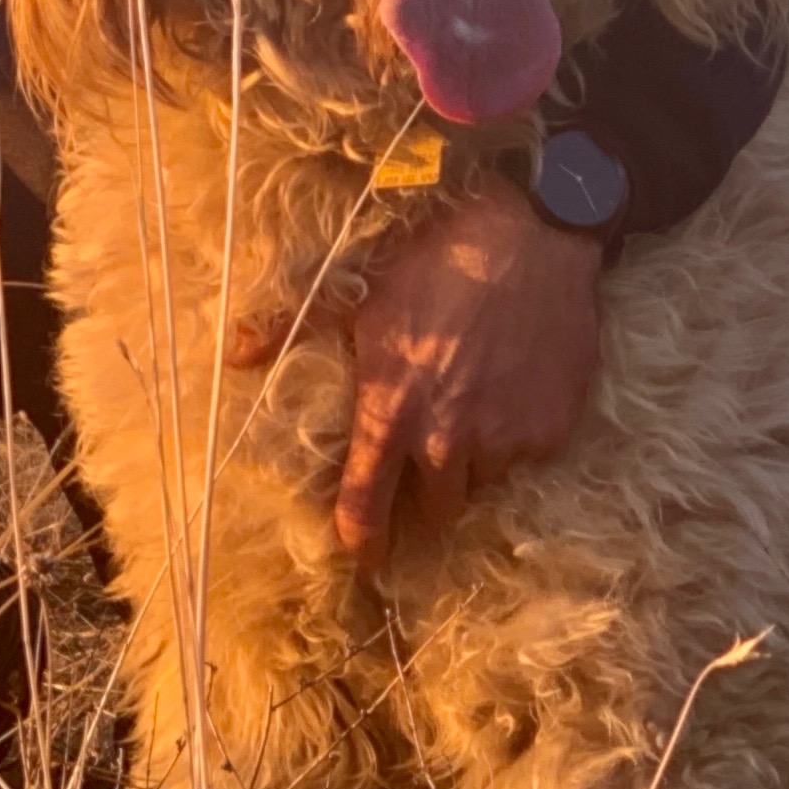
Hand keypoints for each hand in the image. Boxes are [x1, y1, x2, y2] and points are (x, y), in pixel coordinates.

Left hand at [324, 184, 607, 570]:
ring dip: (475, 462)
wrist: (531, 233)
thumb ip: (292, 328)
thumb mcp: (354, 290)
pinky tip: (513, 388)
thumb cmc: (434, 259)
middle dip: (427, 494)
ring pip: (484, 481)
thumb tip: (235, 356)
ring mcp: (505, 441)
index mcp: (390, 414)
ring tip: (474, 409)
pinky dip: (519, 435)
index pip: (365, 510)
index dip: (361, 541)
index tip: (364, 554)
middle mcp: (447, 441)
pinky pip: (528, 455)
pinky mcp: (552, 432)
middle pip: (434, 510)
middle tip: (429, 457)